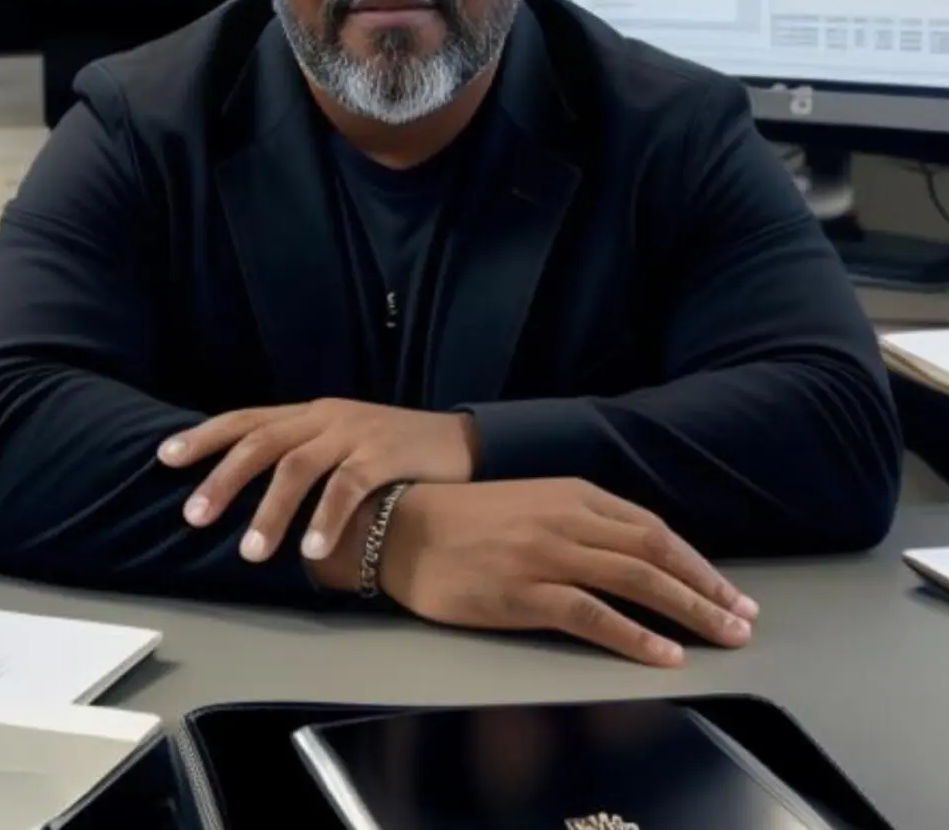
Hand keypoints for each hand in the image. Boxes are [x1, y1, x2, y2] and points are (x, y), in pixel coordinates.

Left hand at [158, 401, 477, 562]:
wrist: (461, 444)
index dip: (206, 436)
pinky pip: (347, 487)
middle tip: (193, 516)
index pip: (247, 419)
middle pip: (261, 442)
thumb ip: (302, 460)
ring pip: (298, 467)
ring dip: (269, 511)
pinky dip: (325, 519)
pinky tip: (311, 552)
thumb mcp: (342, 446)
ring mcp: (355, 433)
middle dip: (223, 479)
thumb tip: (247, 498)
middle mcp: (326, 417)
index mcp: (310, 414)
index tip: (166, 458)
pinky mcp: (385, 454)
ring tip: (249, 552)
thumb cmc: (394, 455)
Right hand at [378, 479, 759, 667]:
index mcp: (573, 494)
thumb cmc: (466, 520)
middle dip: (707, 588)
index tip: (730, 592)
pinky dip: (635, 636)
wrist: (402, 528)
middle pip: (655, 554)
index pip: (652, 529)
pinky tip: (665, 654)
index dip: (697, 563)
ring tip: (724, 637)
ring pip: (636, 580)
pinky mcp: (523, 592)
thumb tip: (633, 553)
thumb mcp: (533, 505)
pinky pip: (593, 614)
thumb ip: (581, 521)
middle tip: (745, 620)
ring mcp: (547, 555)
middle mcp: (568, 519)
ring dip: (689, 611)